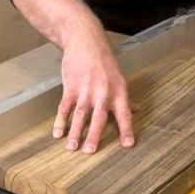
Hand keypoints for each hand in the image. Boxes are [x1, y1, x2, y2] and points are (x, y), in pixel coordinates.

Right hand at [53, 38, 134, 154]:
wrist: (85, 42)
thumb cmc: (105, 61)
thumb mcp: (120, 78)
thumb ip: (126, 98)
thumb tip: (136, 110)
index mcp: (118, 91)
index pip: (124, 114)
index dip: (126, 130)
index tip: (128, 145)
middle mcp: (103, 92)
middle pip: (99, 117)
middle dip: (94, 135)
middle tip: (90, 151)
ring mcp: (85, 90)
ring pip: (80, 114)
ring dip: (75, 132)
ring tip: (71, 147)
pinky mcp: (70, 87)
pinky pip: (65, 107)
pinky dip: (60, 120)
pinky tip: (57, 133)